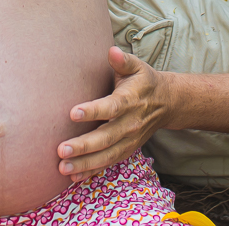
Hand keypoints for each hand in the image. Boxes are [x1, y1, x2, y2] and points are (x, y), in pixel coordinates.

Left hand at [56, 46, 170, 181]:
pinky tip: (73, 177)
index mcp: (130, 101)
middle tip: (61, 150)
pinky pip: (109, 163)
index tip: (73, 112)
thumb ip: (123, 61)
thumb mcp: (137, 67)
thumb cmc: (144, 82)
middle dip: (83, 146)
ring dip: (84, 164)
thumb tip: (112, 51)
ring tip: (63, 167)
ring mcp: (129, 140)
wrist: (167, 103)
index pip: (111, 108)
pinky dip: (92, 171)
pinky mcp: (127, 150)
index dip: (93, 110)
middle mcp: (130, 124)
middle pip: (106, 137)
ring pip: (106, 155)